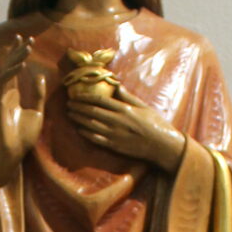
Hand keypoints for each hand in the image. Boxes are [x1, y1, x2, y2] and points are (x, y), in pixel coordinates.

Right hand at [0, 38, 51, 180]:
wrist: (17, 151)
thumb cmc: (25, 136)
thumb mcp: (38, 111)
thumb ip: (38, 94)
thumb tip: (39, 76)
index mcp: (13, 94)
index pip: (14, 69)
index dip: (19, 54)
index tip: (28, 40)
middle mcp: (6, 93)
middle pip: (9, 66)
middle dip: (18, 51)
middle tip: (28, 38)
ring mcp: (1, 97)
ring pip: (5, 70)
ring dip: (15, 57)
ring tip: (27, 47)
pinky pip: (3, 82)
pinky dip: (12, 72)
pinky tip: (22, 64)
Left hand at [66, 85, 186, 173]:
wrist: (162, 146)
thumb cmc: (155, 124)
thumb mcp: (143, 106)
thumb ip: (127, 96)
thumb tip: (116, 85)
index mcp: (124, 109)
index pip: (100, 101)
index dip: (86, 97)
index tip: (76, 95)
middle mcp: (118, 121)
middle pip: (93, 112)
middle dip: (78, 108)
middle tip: (68, 104)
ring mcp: (115, 135)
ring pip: (92, 125)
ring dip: (79, 119)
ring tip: (70, 114)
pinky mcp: (115, 146)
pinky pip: (97, 139)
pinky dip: (86, 134)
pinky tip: (79, 129)